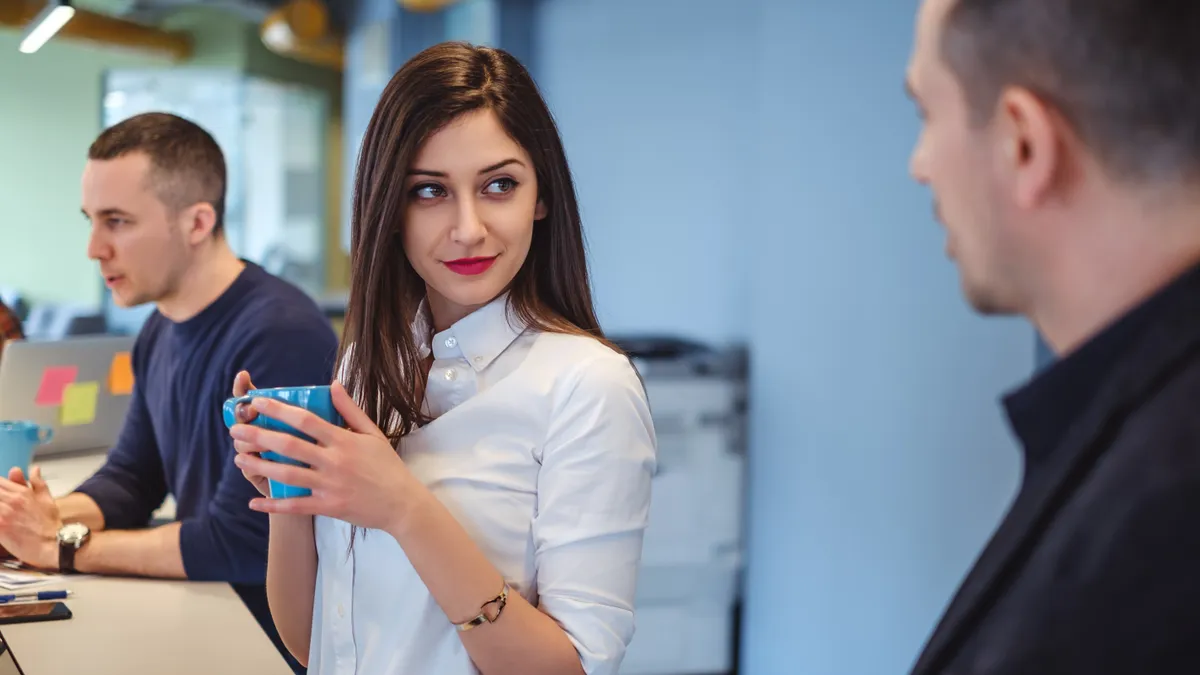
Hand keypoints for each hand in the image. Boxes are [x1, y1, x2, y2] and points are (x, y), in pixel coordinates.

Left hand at [0, 467, 61, 569]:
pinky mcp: (0, 527)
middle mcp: (11, 500)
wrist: (52, 544)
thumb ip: (38, 483)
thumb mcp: (48, 499)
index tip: (2, 494)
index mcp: (22, 492)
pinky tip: (1, 523)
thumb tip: (34, 469)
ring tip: (4, 513)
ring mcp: (4, 513)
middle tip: (4, 505)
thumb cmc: (50, 525)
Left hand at [229, 380, 424, 533]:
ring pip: (287, 475)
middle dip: (259, 437)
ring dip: (260, 466)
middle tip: (236, 431)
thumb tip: (332, 384)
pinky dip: (273, 505)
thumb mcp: (372, 433)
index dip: (280, 410)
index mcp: (343, 440)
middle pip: (289, 446)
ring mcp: (330, 485)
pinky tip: (254, 501)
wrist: (401, 503)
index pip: (306, 420)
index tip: (258, 402)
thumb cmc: (387, 466)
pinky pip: (296, 506)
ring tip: (239, 459)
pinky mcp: (328, 507)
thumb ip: (350, 409)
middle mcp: (334, 461)